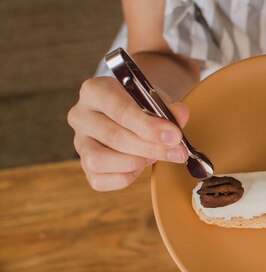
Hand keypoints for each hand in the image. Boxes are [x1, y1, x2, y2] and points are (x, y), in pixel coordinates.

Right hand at [67, 76, 189, 190]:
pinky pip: (100, 180)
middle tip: (178, 152)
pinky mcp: (84, 165)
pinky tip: (140, 165)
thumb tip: (181, 114)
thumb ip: (169, 107)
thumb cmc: (141, 105)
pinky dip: (125, 177)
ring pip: (100, 160)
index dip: (149, 126)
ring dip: (135, 162)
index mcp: (95, 90)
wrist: (131, 113)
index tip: (174, 136)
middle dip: (152, 148)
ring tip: (153, 154)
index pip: (120, 109)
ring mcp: (79, 142)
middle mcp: (80, 115)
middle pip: (115, 137)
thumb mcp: (156, 99)